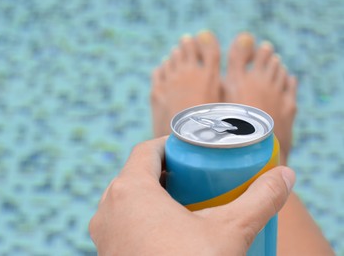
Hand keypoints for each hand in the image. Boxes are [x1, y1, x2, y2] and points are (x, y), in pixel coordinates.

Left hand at [89, 136, 294, 255]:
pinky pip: (122, 222)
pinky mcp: (108, 252)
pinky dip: (140, 216)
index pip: (148, 150)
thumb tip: (285, 176)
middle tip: (193, 175)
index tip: (191, 147)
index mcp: (130, 190)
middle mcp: (108, 207)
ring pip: (127, 198)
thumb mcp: (230, 232)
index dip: (170, 144)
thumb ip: (259, 200)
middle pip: (137, 173)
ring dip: (151, 193)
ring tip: (181, 200)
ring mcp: (104, 232)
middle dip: (165, 169)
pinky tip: (165, 230)